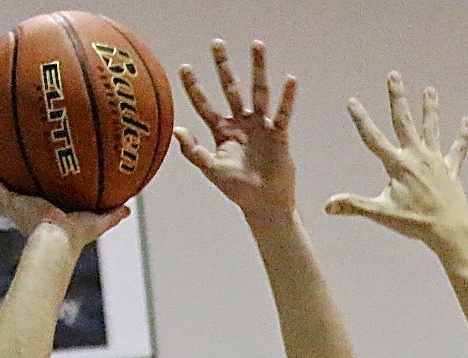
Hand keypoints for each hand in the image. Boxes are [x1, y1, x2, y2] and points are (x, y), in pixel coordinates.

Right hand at [0, 155, 128, 246]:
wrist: (58, 242)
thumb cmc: (75, 238)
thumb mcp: (96, 221)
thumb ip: (111, 214)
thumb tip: (128, 208)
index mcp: (41, 215)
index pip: (32, 204)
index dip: (27, 196)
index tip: (25, 187)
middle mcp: (24, 211)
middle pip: (7, 196)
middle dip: (0, 184)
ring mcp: (14, 206)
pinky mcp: (10, 200)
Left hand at [175, 40, 296, 225]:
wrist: (265, 205)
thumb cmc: (238, 191)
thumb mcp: (212, 171)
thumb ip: (194, 152)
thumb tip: (178, 130)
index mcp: (222, 132)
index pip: (204, 105)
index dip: (194, 87)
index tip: (184, 67)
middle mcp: (241, 124)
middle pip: (230, 88)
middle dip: (223, 66)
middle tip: (216, 43)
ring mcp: (260, 127)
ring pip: (258, 92)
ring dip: (257, 69)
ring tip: (256, 44)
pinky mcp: (279, 134)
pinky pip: (283, 113)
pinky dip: (287, 99)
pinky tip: (290, 81)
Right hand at [326, 73, 467, 250]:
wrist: (450, 229)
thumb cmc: (415, 223)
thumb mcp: (381, 214)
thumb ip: (354, 206)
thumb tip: (328, 206)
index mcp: (398, 165)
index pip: (374, 138)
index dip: (361, 120)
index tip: (352, 101)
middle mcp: (416, 156)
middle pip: (404, 121)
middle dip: (397, 98)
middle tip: (394, 75)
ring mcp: (435, 161)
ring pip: (431, 129)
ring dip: (430, 109)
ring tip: (430, 90)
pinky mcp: (450, 170)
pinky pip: (457, 150)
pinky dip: (463, 136)